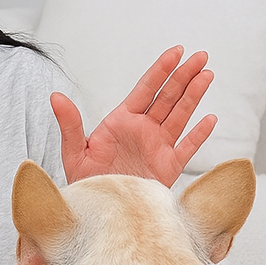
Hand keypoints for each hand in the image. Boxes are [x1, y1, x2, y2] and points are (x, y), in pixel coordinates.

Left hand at [52, 46, 216, 185]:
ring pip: (180, 116)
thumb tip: (55, 96)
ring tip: (207, 75)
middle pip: (168, 97)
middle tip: (201, 56)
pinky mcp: (167, 168)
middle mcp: (142, 131)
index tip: (176, 52)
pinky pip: (186, 148)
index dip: (162, 70)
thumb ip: (70, 124)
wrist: (97, 212)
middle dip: (184, 76)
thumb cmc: (85, 181)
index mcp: (122, 121)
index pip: (146, 89)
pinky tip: (209, 118)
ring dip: (194, 96)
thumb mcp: (74, 152)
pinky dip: (199, 135)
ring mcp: (157, 148)